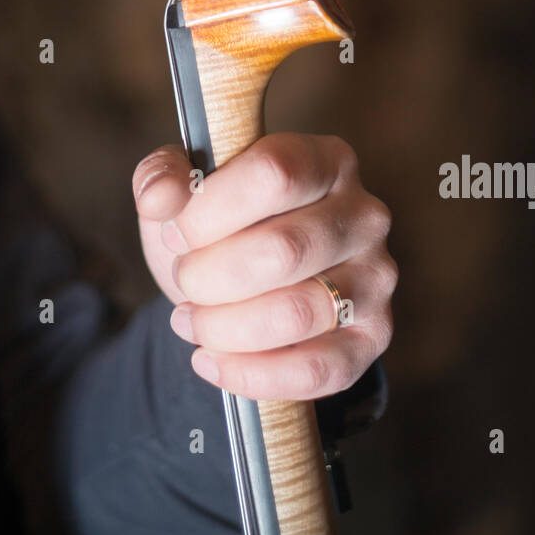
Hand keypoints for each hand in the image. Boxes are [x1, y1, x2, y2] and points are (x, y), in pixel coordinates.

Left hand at [132, 133, 395, 400]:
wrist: (249, 281)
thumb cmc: (220, 225)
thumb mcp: (185, 190)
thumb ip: (163, 176)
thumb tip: (158, 196)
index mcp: (324, 159)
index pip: (276, 173)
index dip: (211, 209)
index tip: (175, 232)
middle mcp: (364, 214)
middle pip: (284, 249)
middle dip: (210, 276)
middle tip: (183, 280)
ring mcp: (376, 277)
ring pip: (298, 313)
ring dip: (224, 327)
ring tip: (190, 321)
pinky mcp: (374, 336)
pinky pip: (319, 370)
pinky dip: (252, 374)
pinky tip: (211, 362)